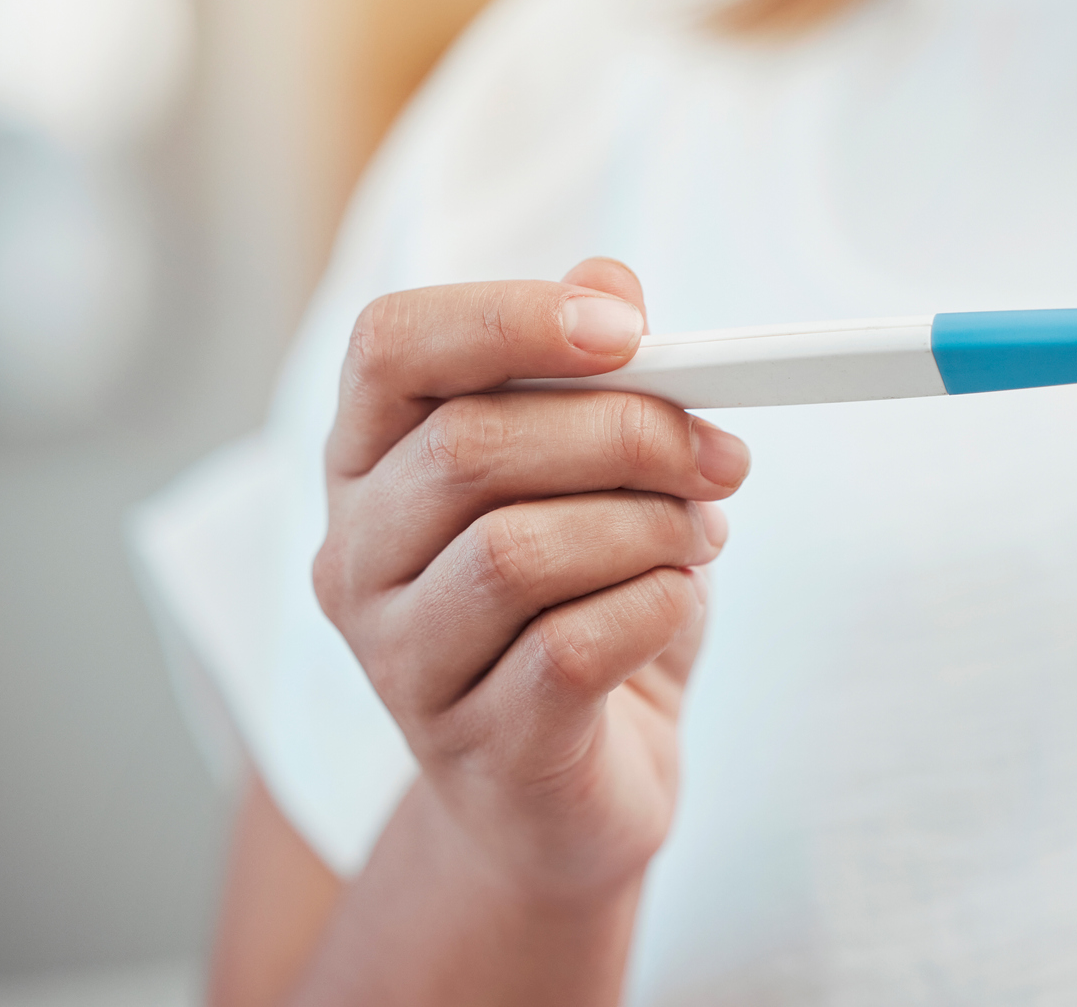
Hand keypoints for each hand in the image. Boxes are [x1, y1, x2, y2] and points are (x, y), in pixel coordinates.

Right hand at [311, 259, 748, 907]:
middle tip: (717, 454)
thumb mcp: (595, 478)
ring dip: (646, 528)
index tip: (630, 332)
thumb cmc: (581, 611)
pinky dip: (654, 606)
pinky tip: (677, 604)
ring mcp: (402, 660)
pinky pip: (572, 648)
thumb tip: (607, 282)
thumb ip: (591, 375)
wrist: (573, 795)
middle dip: (624, 433)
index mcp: (374, 461)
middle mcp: (359, 555)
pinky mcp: (476, 744)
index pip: (392, 346)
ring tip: (698, 537)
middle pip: (469, 447)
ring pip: (517, 551)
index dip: (509, 318)